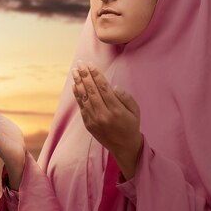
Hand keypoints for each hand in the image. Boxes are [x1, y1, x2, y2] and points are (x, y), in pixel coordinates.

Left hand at [71, 60, 142, 178]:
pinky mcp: (88, 124)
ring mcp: (94, 120)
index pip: (103, 88)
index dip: (96, 74)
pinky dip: (77, 95)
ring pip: (84, 98)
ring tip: (74, 71)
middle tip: (80, 63)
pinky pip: (81, 106)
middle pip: (91, 90)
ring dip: (78, 83)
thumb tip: (113, 87)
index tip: (90, 64)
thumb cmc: (131, 125)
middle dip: (85, 75)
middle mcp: (103, 114)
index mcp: (116, 110)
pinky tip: (75, 85)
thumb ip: (126, 97)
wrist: (124, 146)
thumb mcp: (135, 110)